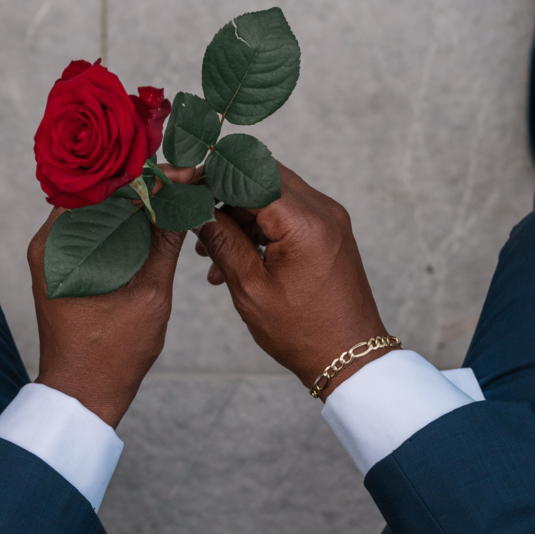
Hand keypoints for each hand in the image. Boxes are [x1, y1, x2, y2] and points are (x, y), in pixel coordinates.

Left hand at [27, 172, 193, 427]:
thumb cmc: (111, 354)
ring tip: (175, 194)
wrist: (81, 394)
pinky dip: (124, 222)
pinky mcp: (63, 265)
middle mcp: (50, 241)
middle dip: (143, 183)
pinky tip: (154, 220)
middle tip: (184, 180)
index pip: (104, 187)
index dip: (146, 175)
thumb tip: (186, 200)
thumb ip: (165, 242)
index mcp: (61, 244)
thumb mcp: (149, 293)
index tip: (182, 174)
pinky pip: (95, 229)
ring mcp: (53, 253)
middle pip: (99, 193)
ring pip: (99, 209)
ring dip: (135, 201)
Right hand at [196, 164, 387, 399]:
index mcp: (304, 223)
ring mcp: (330, 219)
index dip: (212, 178)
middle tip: (196, 219)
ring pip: (274, 193)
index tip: (185, 190)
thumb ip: (221, 241)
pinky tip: (238, 256)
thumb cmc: (302, 331)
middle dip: (225, 194)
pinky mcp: (330, 230)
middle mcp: (323, 210)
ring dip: (241, 213)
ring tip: (212, 251)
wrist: (349, 357)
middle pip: (263, 177)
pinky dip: (261, 225)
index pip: (249, 176)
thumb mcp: (250, 288)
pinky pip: (289, 212)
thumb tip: (196, 210)